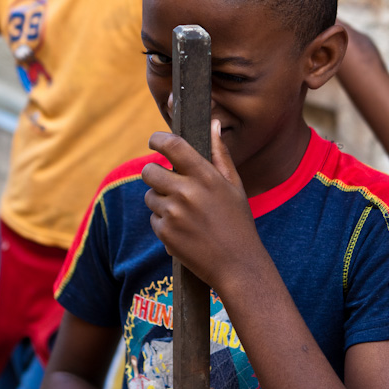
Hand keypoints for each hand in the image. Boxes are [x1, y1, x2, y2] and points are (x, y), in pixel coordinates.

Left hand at [142, 120, 267, 292]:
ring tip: (183, 212)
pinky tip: (184, 230)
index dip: (158, 139)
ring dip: (160, 199)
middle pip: (149, 170)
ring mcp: (174, 214)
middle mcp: (187, 192)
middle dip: (154, 173)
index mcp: (205, 176)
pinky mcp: (165, 234)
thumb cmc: (238, 222)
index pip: (172, 146)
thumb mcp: (234, 185)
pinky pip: (154, 218)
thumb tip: (213, 122)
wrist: (237, 266)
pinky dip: (164, 222)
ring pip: (150, 196)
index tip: (154, 140)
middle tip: (167, 181)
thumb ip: (219, 153)